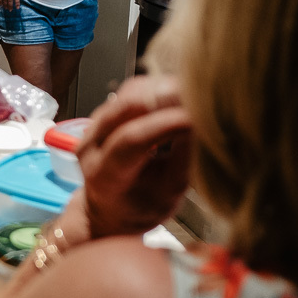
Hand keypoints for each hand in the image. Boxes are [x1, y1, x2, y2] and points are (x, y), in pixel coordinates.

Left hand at [75, 75, 192, 238]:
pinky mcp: (106, 111)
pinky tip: (183, 98)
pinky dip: (161, 89)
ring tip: (198, 99)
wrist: (111, 208)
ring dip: (166, 90)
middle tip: (205, 99)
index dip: (165, 124)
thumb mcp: (169, 195)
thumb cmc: (141, 207)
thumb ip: (183, 161)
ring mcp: (94, 124)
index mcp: (103, 175)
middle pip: (127, 107)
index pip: (130, 141)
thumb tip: (204, 125)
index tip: (199, 116)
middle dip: (168, 98)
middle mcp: (91, 144)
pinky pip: (134, 90)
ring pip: (131, 92)